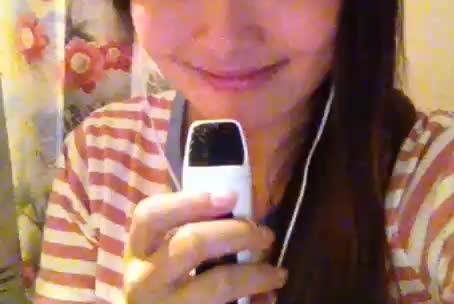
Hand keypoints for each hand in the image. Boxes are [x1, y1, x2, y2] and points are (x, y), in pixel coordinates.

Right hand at [123, 186, 287, 303]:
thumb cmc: (162, 283)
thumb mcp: (161, 254)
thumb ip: (186, 228)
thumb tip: (233, 204)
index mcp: (138, 250)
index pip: (151, 214)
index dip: (191, 201)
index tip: (231, 197)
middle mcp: (143, 279)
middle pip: (192, 243)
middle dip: (237, 233)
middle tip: (266, 234)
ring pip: (217, 284)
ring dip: (255, 274)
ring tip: (278, 272)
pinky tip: (267, 298)